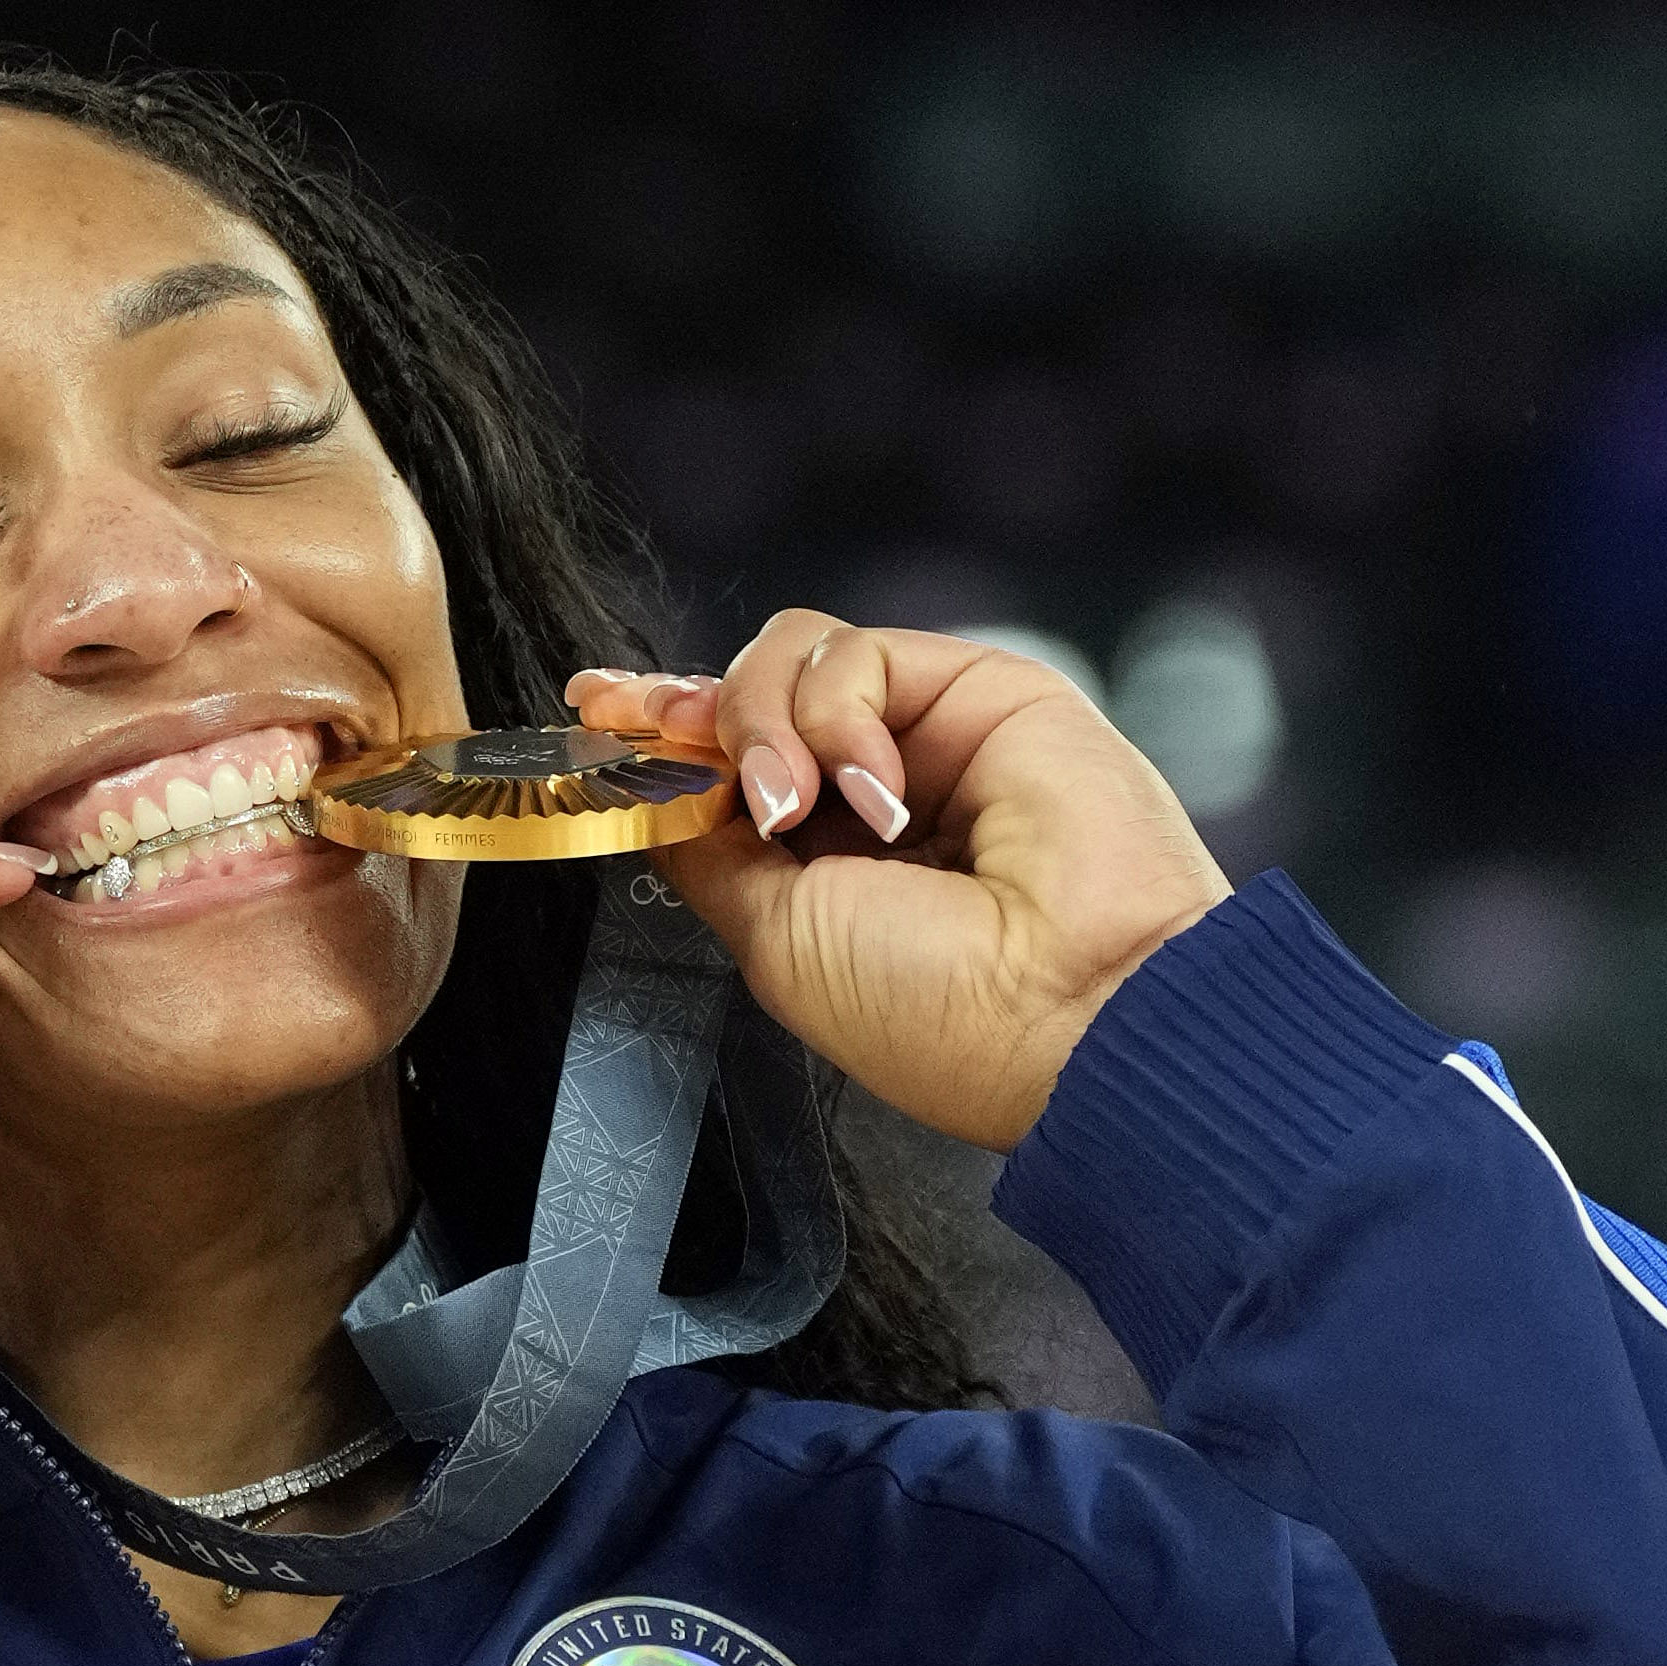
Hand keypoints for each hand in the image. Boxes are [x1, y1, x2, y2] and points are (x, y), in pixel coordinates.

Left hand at [566, 616, 1231, 1151]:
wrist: (1071, 1009)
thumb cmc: (942, 1011)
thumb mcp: (777, 937)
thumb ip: (711, 852)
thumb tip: (652, 783)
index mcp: (827, 870)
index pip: (725, 769)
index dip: (659, 733)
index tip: (595, 709)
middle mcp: (877, 797)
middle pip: (748, 698)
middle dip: (690, 714)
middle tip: (658, 735)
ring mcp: (928, 738)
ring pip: (791, 659)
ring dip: (762, 722)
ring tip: (792, 803)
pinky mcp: (980, 688)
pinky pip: (857, 654)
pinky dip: (838, 714)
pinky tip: (878, 791)